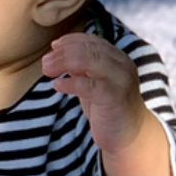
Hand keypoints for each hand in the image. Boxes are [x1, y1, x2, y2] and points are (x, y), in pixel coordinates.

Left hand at [41, 32, 148, 152]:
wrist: (129, 135)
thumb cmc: (109, 108)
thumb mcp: (93, 83)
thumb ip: (81, 69)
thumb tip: (57, 54)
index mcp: (117, 58)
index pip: (92, 41)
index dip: (70, 41)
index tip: (53, 47)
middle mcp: (121, 65)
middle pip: (89, 48)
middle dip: (63, 53)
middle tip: (45, 62)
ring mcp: (120, 79)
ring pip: (89, 60)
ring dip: (63, 63)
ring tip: (47, 70)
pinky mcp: (115, 97)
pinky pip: (89, 85)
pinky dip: (70, 83)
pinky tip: (57, 85)